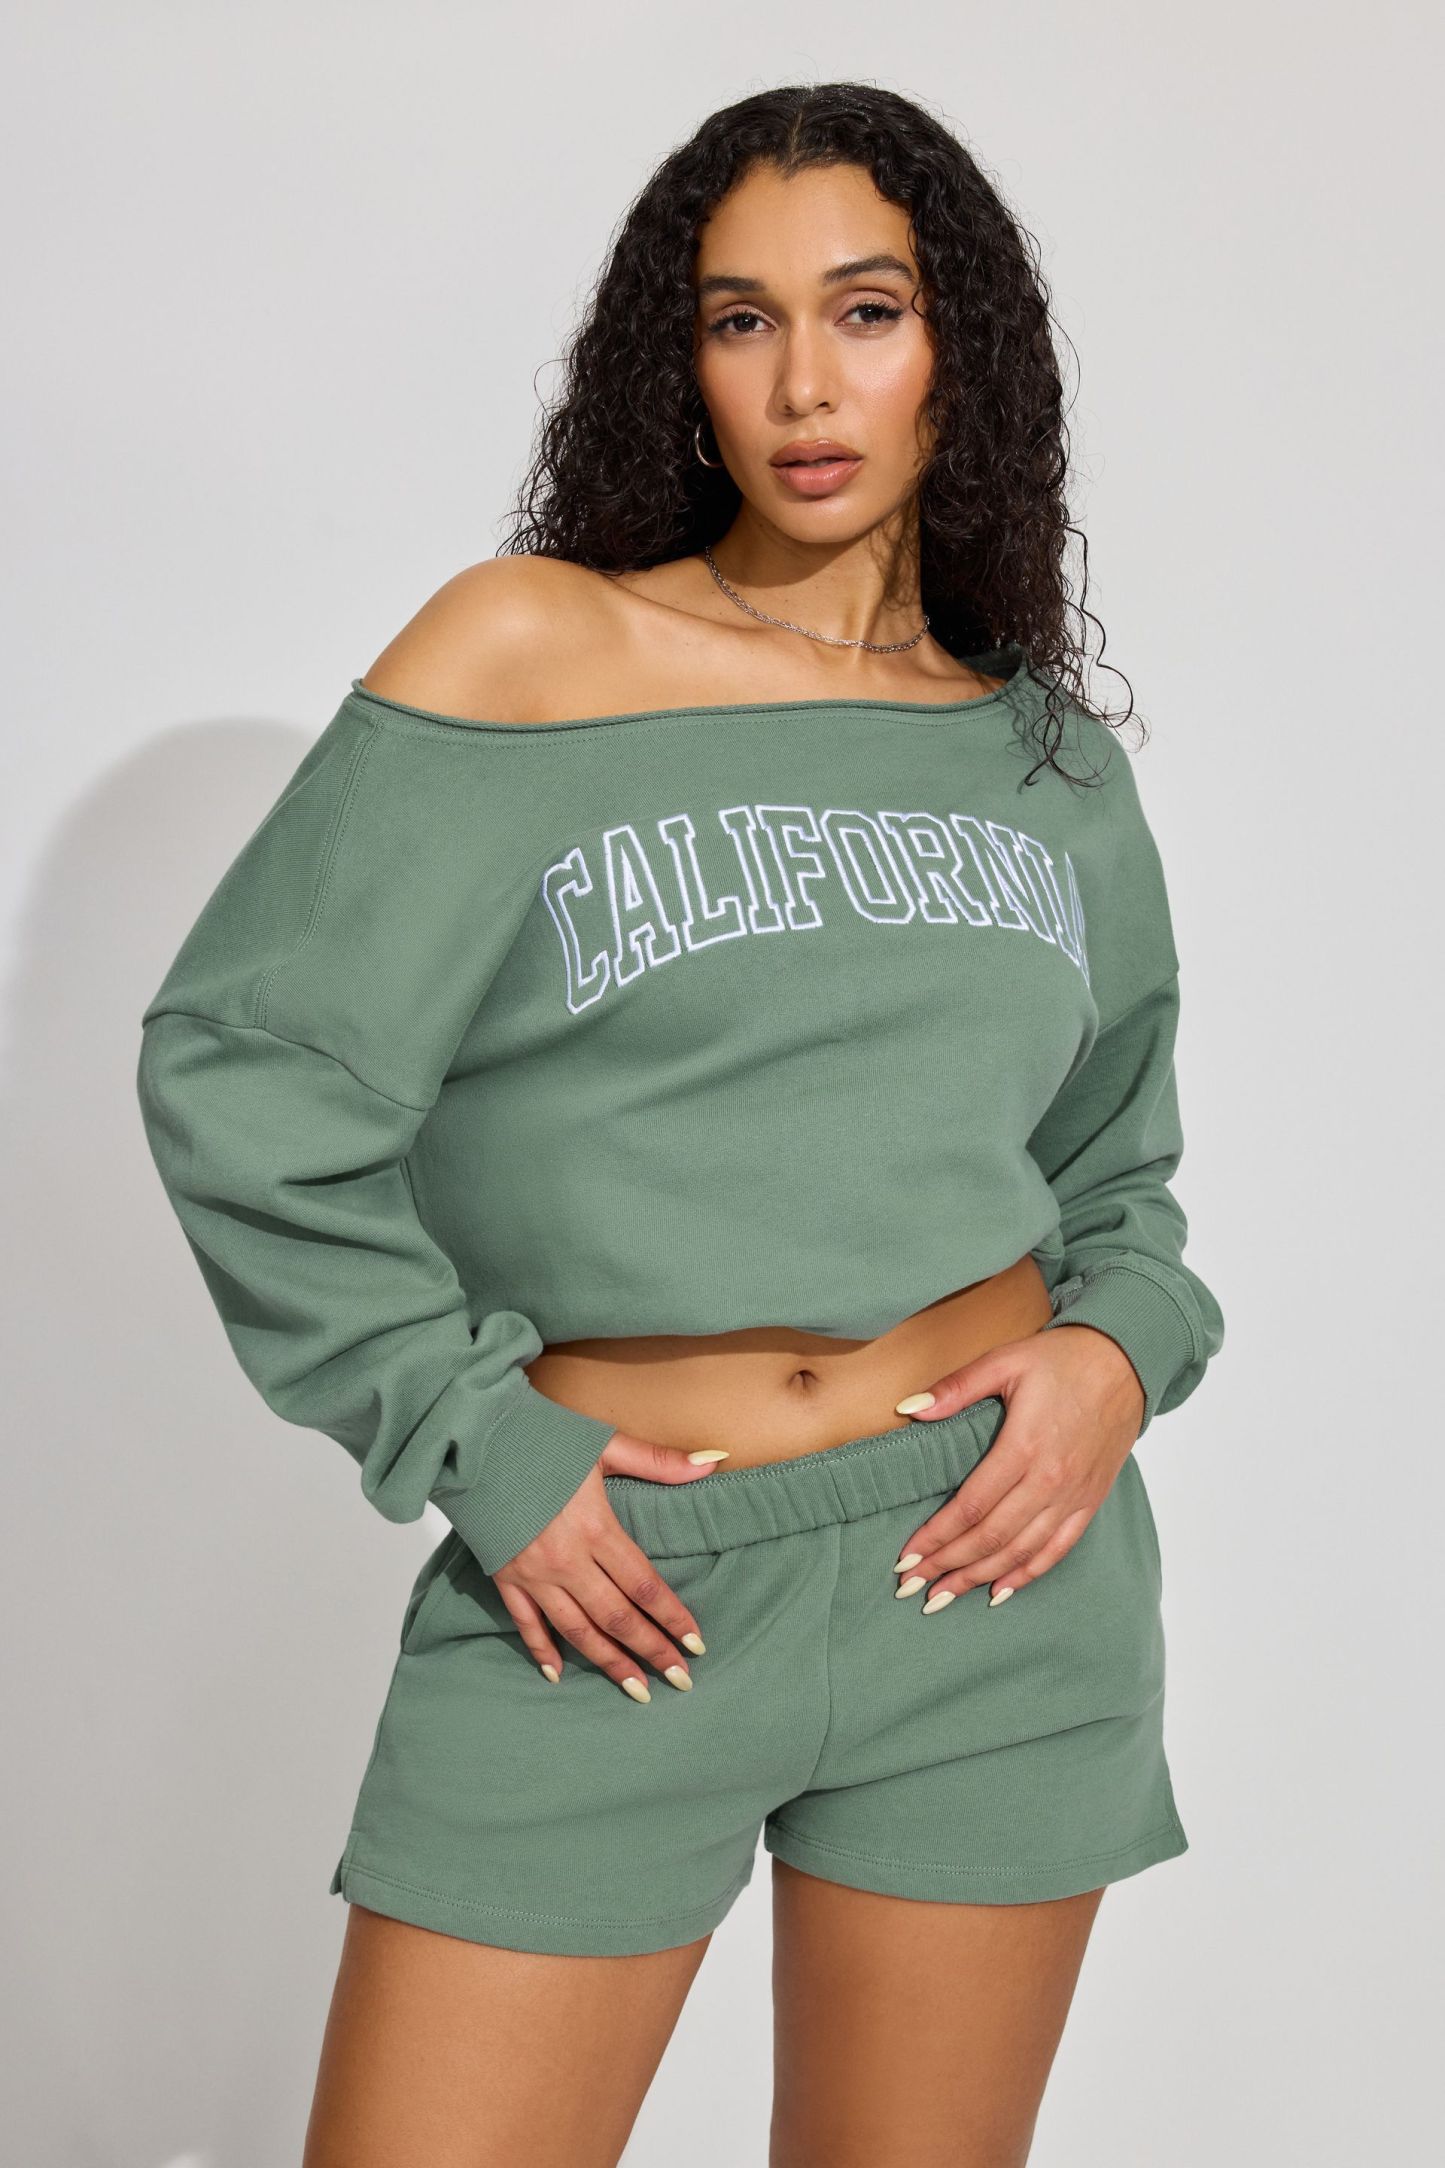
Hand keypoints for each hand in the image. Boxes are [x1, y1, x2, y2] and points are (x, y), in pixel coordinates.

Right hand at [490, 1429, 726, 1699]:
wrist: (474, 1438)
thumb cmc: (541, 1436)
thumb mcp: (604, 1445)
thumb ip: (658, 1461)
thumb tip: (712, 1462)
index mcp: (595, 1528)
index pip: (644, 1586)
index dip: (672, 1617)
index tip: (696, 1645)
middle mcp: (566, 1560)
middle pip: (617, 1617)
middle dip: (651, 1651)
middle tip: (680, 1680)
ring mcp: (533, 1574)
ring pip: (577, 1630)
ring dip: (609, 1663)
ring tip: (636, 1690)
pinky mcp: (504, 1576)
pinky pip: (526, 1623)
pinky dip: (542, 1650)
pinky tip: (557, 1673)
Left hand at [891, 1323, 1145, 1609]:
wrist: (1127, 1362)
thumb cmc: (1062, 1359)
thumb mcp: (1004, 1361)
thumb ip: (955, 1388)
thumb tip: (908, 1408)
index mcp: (1023, 1448)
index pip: (970, 1506)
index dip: (936, 1536)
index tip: (906, 1557)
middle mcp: (1050, 1481)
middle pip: (991, 1538)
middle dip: (948, 1566)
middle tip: (912, 1586)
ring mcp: (1073, 1496)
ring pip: (1021, 1551)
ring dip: (979, 1577)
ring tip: (943, 1598)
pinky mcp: (1090, 1501)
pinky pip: (1057, 1549)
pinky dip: (1027, 1574)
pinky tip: (1000, 1591)